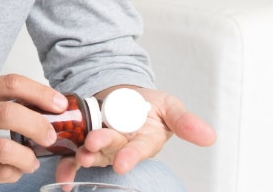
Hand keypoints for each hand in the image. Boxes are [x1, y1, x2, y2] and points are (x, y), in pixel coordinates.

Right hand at [0, 74, 67, 189]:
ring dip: (28, 158)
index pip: (11, 84)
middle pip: (11, 115)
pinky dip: (13, 173)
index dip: (41, 94)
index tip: (59, 105)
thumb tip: (39, 105)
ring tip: (31, 161)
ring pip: (5, 149)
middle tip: (51, 136)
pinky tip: (13, 170)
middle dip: (39, 126)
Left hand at [54, 86, 215, 182]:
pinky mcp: (84, 142)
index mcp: (144, 141)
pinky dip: (67, 167)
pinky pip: (73, 157)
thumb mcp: (169, 107)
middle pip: (112, 150)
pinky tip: (62, 175)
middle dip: (103, 147)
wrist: (124, 98)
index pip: (138, 150)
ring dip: (85, 155)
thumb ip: (185, 122)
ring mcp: (102, 146)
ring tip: (80, 151)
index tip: (122, 163)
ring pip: (93, 153)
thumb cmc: (148, 106)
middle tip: (93, 143)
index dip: (130, 157)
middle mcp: (122, 147)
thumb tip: (210, 136)